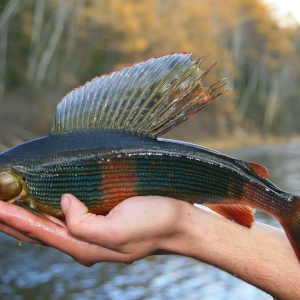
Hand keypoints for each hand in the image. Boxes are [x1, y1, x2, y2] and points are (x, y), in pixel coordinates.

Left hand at [0, 194, 192, 265]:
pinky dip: (45, 211)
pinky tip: (39, 206)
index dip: (12, 218)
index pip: (38, 231)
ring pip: (48, 224)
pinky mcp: (99, 219)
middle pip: (37, 231)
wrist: (177, 223)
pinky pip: (63, 217)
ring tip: (6, 206)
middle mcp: (83, 241)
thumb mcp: (120, 230)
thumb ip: (85, 224)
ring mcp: (91, 231)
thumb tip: (63, 202)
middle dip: (11, 219)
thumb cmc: (154, 223)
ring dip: (24, 216)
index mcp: (85, 245)